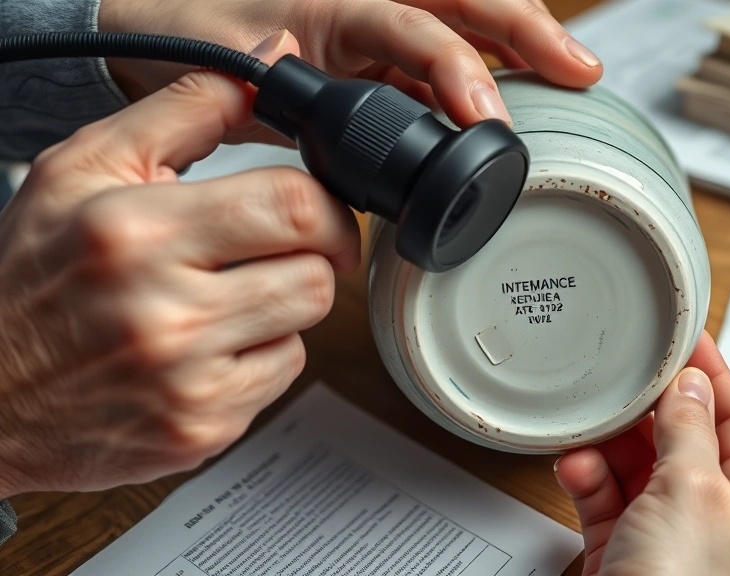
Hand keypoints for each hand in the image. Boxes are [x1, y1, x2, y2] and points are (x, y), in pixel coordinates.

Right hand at [0, 34, 356, 497]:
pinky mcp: (201, 428)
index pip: (292, 207)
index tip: (314, 208)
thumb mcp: (85, 169)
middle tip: (279, 250)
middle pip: (317, 274)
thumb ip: (184, 109)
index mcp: (135, 234)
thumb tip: (268, 58)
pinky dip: (260, 355)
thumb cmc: (30, 278)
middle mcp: (164, 313)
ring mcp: (185, 380)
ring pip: (307, 326)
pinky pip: (281, 376)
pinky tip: (211, 345)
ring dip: (284, 305)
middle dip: (312, 256)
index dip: (325, 205)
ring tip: (229, 296)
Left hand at [98, 0, 601, 133]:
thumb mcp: (219, 62)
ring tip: (574, 76)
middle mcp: (367, 5)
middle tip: (580, 71)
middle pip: (465, 3)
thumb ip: (273, 89)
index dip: (457, 69)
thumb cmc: (181, 31)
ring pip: (467, 23)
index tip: (484, 118)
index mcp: (331, 5)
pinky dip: (490, 74)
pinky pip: (447, 57)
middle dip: (528, 32)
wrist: (161, 21)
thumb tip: (333, 129)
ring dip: (523, 45)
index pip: (413, 28)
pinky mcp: (382, 53)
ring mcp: (379, 28)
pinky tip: (517, 98)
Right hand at [554, 332, 729, 575]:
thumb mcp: (694, 492)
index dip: (716, 375)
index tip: (690, 337)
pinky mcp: (626, 559)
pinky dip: (590, 481)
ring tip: (592, 422)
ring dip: (613, 445)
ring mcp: (670, 542)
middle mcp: (718, 522)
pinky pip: (608, 504)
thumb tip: (693, 385)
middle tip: (625, 374)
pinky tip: (576, 466)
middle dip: (653, 409)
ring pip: (641, 471)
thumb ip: (691, 431)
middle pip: (687, 442)